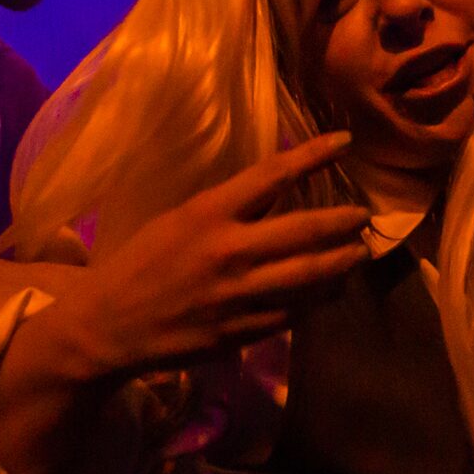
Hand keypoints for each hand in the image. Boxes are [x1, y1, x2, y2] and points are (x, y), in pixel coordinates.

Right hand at [0, 134, 365, 473]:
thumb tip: (277, 193)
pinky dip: (316, 299)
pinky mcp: (241, 332)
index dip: (314, 155)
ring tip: (360, 253)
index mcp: (208, 213)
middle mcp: (229, 252)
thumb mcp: (177, 220)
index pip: (274, 175)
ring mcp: (238, 295)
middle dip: (344, 222)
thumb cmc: (140, 263)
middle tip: (366, 216)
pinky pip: (293, 313)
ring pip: (310, 277)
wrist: (107, 326)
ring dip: (342, 263)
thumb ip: (226, 210)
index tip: (344, 141)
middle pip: (306, 231)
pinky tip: (329, 290)